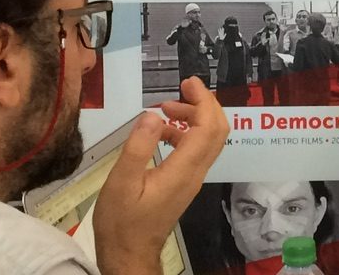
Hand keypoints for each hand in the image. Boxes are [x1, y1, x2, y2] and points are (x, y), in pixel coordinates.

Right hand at [94, 78, 228, 274]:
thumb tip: (152, 114)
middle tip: (182, 88)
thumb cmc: (121, 223)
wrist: (128, 256)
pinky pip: (195, 152)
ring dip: (193, 118)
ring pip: (208, 141)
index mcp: (183, 170)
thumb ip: (138, 147)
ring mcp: (191, 180)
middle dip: (204, 104)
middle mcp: (194, 173)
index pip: (208, 127)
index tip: (187, 82)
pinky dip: (184, 134)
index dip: (203, 100)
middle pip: (217, 131)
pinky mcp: (183, 185)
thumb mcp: (121, 183)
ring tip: (165, 109)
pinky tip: (159, 132)